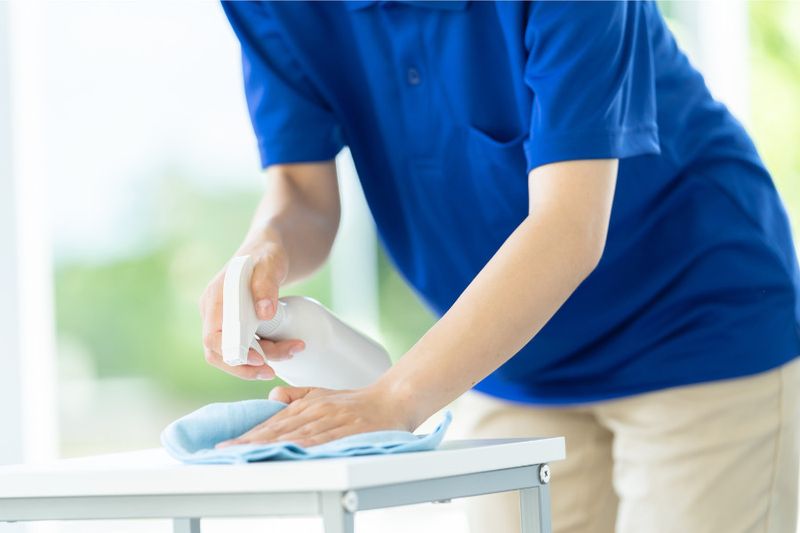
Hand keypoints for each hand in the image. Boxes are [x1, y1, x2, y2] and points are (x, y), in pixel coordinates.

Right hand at [199, 239, 304, 379]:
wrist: (268, 250)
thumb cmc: (267, 254)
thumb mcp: (270, 265)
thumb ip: (266, 286)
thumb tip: (264, 314)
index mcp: (215, 298)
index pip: (212, 337)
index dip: (232, 354)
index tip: (259, 360)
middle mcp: (214, 312)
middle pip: (218, 352)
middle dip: (245, 367)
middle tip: (272, 372)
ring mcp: (223, 319)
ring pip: (233, 353)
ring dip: (261, 360)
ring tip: (293, 350)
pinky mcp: (235, 324)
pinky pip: (245, 346)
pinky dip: (265, 352)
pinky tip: (286, 348)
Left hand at [216, 384, 414, 447]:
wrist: (392, 399)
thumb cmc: (358, 401)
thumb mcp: (323, 393)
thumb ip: (297, 396)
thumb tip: (272, 399)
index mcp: (307, 405)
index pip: (272, 422)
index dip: (249, 434)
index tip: (227, 445)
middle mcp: (315, 411)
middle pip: (278, 429)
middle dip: (250, 441)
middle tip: (226, 452)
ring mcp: (330, 420)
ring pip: (294, 435)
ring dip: (269, 445)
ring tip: (246, 455)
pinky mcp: (345, 430)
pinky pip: (321, 440)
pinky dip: (302, 447)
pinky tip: (286, 453)